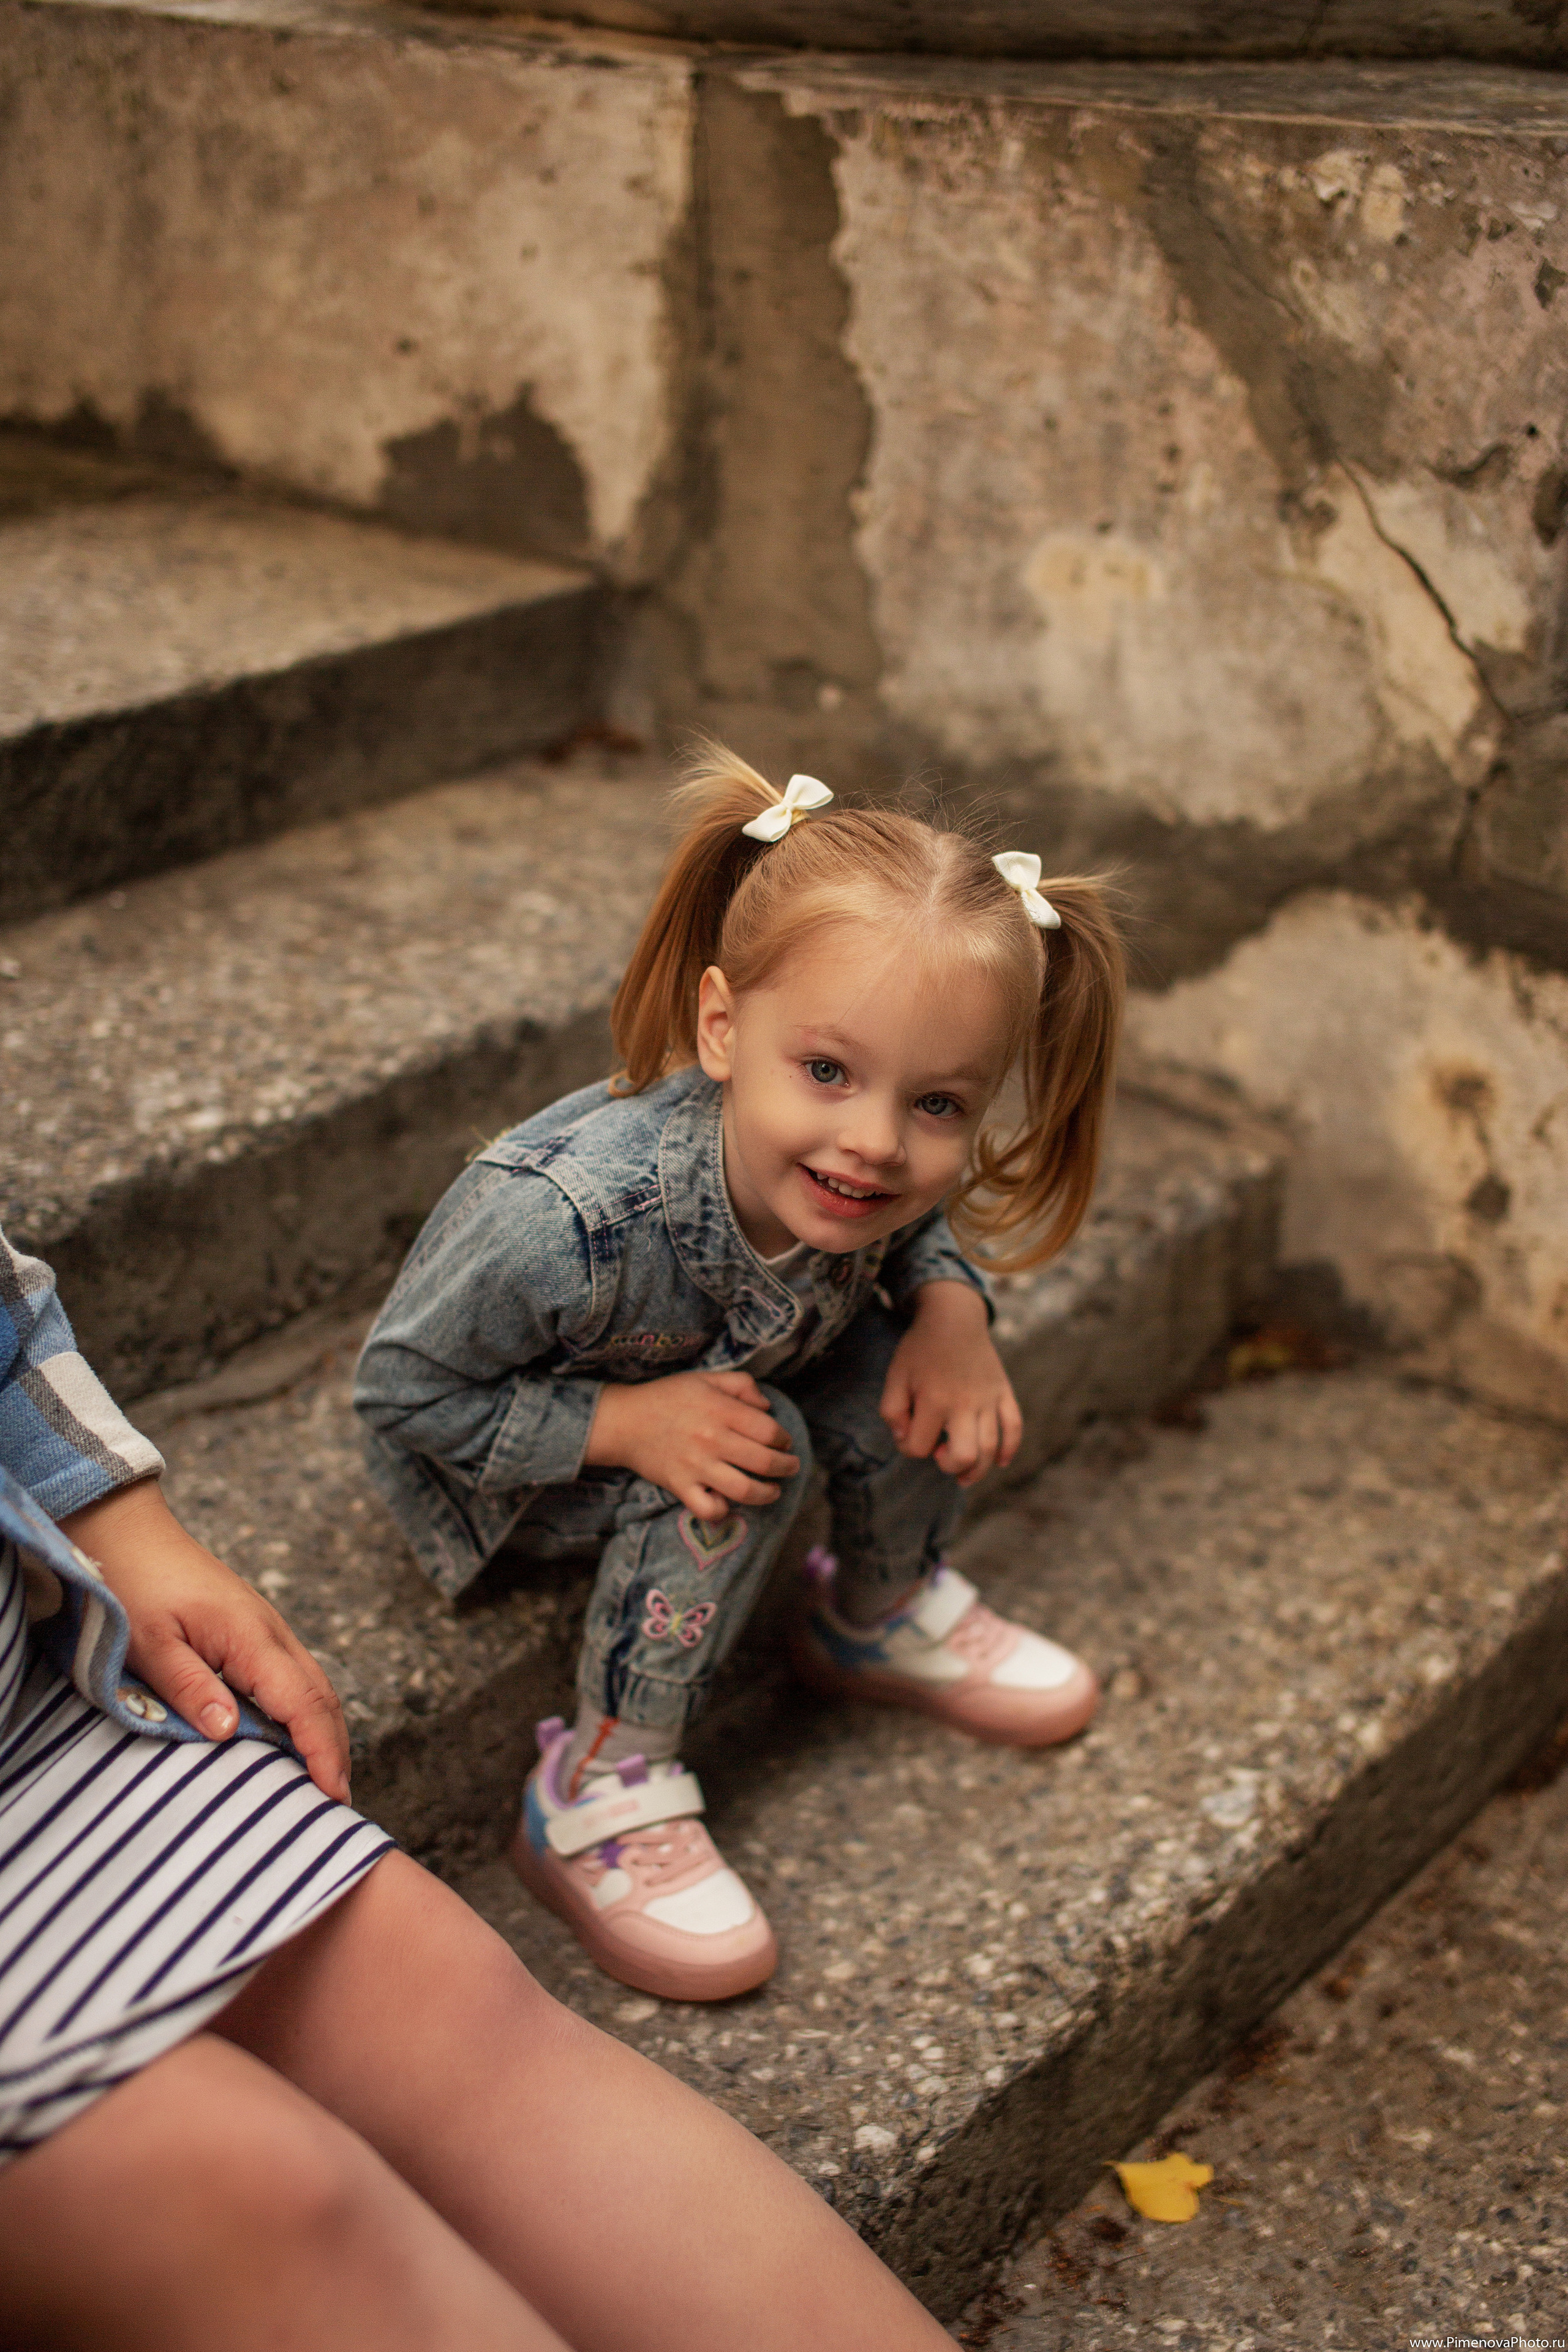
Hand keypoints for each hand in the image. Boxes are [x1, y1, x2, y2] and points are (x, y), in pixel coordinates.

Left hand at [59, 1480, 351, 1802]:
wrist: (125, 1529)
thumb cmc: (131, 1584)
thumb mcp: (148, 1642)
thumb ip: (189, 1686)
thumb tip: (228, 1732)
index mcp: (248, 1637)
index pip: (302, 1703)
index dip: (321, 1751)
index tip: (333, 1795)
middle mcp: (269, 1632)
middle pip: (321, 1695)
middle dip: (335, 1749)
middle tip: (338, 1802)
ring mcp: (264, 1628)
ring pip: (313, 1684)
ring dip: (324, 1730)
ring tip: (324, 1779)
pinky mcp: (251, 1628)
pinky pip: (294, 1675)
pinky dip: (305, 1710)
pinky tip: (293, 1735)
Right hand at [584, 1370, 800, 1520]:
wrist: (623, 1420)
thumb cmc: (667, 1397)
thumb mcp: (705, 1379)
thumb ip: (741, 1385)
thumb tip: (767, 1408)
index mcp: (720, 1410)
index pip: (769, 1430)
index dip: (783, 1439)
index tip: (784, 1442)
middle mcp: (711, 1439)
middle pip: (764, 1461)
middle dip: (787, 1467)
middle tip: (791, 1467)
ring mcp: (696, 1466)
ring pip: (744, 1490)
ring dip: (768, 1493)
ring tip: (773, 1490)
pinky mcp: (680, 1486)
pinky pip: (708, 1509)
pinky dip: (723, 1511)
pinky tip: (730, 1503)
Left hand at [879, 1281, 1022, 1487]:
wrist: (954, 1317)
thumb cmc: (920, 1349)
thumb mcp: (895, 1376)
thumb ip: (891, 1411)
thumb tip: (905, 1439)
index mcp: (934, 1400)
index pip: (919, 1446)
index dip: (908, 1447)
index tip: (907, 1434)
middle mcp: (965, 1403)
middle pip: (965, 1455)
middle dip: (950, 1466)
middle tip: (941, 1457)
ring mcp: (988, 1399)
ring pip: (991, 1448)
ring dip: (978, 1469)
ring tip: (964, 1475)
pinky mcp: (1004, 1393)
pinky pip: (1014, 1426)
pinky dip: (1010, 1449)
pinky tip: (1000, 1462)